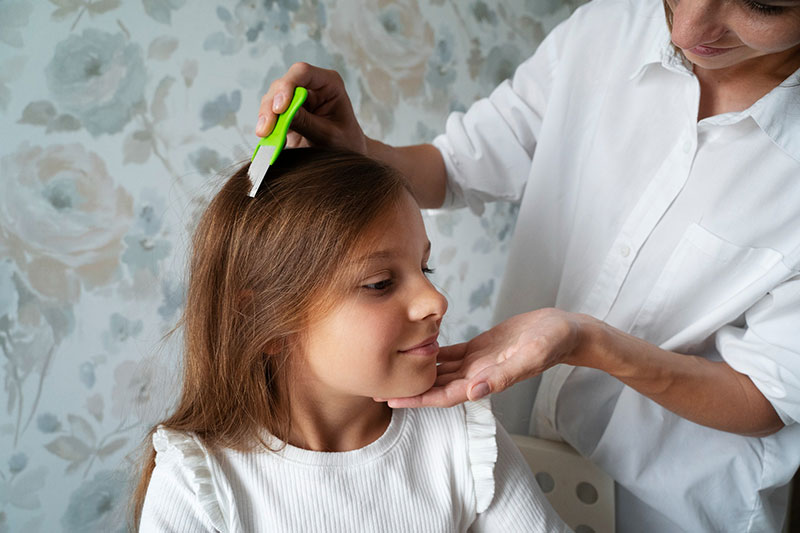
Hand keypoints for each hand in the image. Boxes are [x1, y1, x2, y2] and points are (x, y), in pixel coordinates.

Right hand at [256, 62, 367, 153]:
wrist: (345, 156)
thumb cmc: (345, 143)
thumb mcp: (328, 136)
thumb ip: (306, 123)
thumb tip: (281, 113)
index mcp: (329, 83)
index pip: (303, 72)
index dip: (287, 86)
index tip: (279, 109)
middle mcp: (311, 86)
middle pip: (282, 85)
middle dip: (271, 106)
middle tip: (265, 128)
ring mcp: (296, 98)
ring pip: (271, 99)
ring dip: (265, 117)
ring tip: (264, 135)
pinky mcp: (286, 113)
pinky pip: (270, 115)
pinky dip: (266, 126)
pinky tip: (267, 139)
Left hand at [382, 308, 592, 407]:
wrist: (565, 331)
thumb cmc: (553, 342)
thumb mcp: (530, 355)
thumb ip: (504, 375)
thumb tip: (474, 392)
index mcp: (487, 380)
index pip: (445, 395)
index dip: (419, 399)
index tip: (392, 400)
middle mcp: (478, 375)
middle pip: (436, 386)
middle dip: (409, 389)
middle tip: (376, 386)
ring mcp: (478, 362)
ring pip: (440, 371)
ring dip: (415, 372)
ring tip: (389, 369)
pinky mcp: (480, 348)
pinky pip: (450, 354)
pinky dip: (432, 353)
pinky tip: (414, 349)